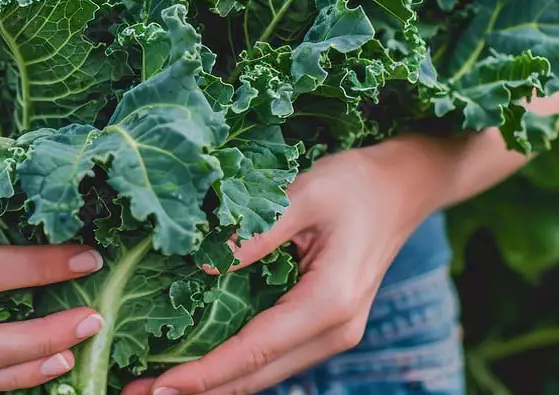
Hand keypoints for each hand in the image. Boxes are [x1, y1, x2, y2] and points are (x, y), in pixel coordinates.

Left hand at [122, 141, 443, 394]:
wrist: (401, 187)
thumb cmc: (354, 184)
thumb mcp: (302, 194)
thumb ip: (253, 233)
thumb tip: (200, 270)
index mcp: (328, 303)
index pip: (253, 351)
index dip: (202, 374)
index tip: (158, 387)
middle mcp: (334, 330)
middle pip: (256, 377)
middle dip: (198, 391)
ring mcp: (332, 333)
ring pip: (264, 373)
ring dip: (214, 384)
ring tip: (157, 386)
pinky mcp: (323, 325)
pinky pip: (272, 356)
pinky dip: (235, 366)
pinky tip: (199, 366)